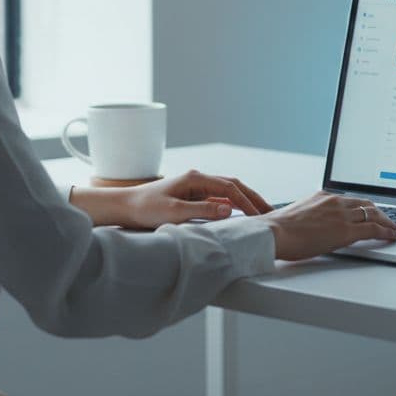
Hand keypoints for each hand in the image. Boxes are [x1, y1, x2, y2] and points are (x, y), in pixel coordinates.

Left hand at [117, 169, 274, 229]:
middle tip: (270, 212)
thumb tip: (230, 209)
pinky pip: (218, 197)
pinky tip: (241, 214)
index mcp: (195, 178)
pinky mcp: (192, 195)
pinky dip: (233, 204)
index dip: (247, 202)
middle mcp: (197, 178)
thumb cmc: (146, 209)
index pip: (229, 188)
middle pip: (233, 185)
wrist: (126, 207)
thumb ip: (203, 210)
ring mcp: (195, 186)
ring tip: (261, 213)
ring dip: (244, 200)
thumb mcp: (174, 212)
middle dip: (252, 197)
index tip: (260, 216)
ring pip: (227, 190)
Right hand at [256, 192, 395, 260]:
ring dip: (387, 221)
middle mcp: (334, 201)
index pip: (350, 200)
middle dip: (380, 212)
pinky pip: (373, 228)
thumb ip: (312, 218)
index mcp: (322, 197)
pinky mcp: (346, 230)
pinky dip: (386, 231)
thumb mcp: (298, 216)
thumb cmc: (279, 230)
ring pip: (374, 214)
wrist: (274, 233)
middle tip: (388, 220)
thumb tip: (315, 227)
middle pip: (366, 204)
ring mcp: (341, 214)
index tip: (369, 211)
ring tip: (394, 229)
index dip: (364, 207)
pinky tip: (392, 236)